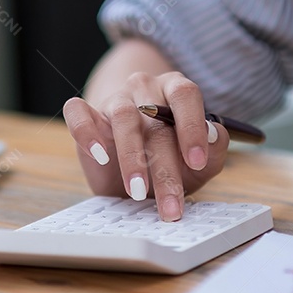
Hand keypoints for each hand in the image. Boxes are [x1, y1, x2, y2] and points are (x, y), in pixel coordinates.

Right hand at [62, 72, 227, 220]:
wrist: (133, 159)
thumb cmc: (170, 156)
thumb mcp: (200, 160)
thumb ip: (214, 149)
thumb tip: (213, 136)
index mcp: (175, 90)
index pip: (185, 95)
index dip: (191, 126)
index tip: (197, 161)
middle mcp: (144, 88)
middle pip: (154, 118)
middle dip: (165, 167)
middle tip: (171, 204)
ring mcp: (114, 99)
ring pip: (122, 117)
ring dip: (132, 157)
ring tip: (138, 191)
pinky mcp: (86, 113)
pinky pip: (78, 113)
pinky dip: (86, 132)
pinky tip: (99, 155)